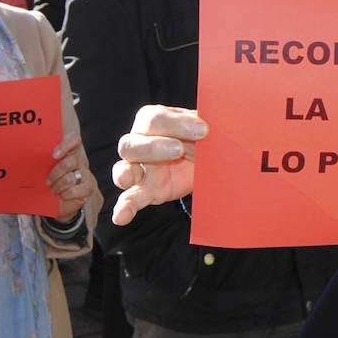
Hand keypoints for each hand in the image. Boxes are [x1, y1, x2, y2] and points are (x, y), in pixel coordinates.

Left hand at [47, 132, 93, 220]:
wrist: (67, 196)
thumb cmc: (54, 179)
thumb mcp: (48, 167)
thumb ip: (44, 159)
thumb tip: (27, 153)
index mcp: (71, 151)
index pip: (74, 139)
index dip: (66, 145)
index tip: (54, 155)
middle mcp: (80, 160)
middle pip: (69, 162)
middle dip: (55, 174)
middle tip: (47, 181)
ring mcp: (85, 174)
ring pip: (69, 178)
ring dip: (57, 186)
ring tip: (53, 190)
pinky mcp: (88, 187)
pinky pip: (73, 190)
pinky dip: (64, 194)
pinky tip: (61, 195)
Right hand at [110, 105, 206, 225]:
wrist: (212, 161)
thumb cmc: (206, 138)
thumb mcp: (209, 128)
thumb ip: (208, 126)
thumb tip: (216, 126)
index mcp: (154, 120)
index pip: (155, 119)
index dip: (177, 124)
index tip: (203, 130)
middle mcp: (140, 142)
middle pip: (131, 144)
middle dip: (154, 147)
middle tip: (179, 150)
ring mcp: (139, 168)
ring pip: (123, 168)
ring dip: (127, 172)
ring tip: (131, 177)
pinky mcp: (146, 191)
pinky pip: (130, 199)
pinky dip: (124, 208)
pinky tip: (121, 217)